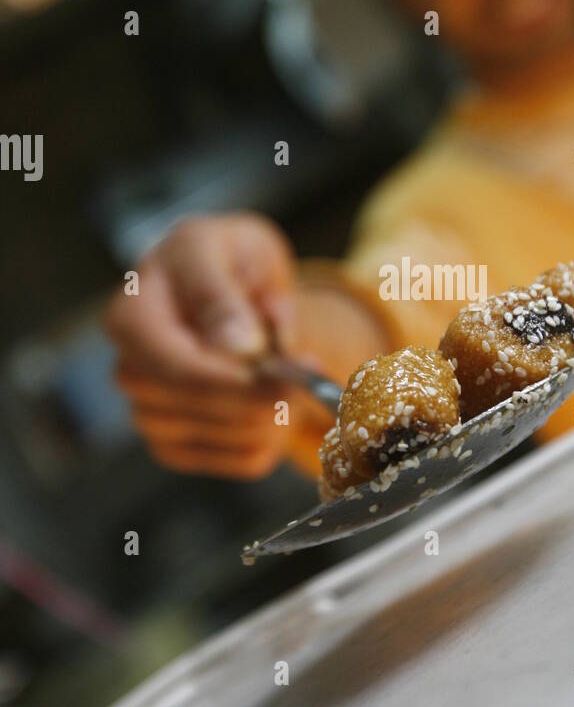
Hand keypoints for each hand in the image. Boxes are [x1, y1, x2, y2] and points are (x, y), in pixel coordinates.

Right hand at [104, 212, 388, 478]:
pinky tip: (276, 397)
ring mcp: (151, 415)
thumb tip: (238, 344)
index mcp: (131, 317)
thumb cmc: (224, 259)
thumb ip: (222, 293)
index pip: (178, 368)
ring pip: (235, 438)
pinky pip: (247, 459)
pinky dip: (279, 434)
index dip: (235, 382)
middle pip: (205, 409)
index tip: (285, 378)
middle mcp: (132, 372)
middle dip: (268, 393)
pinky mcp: (181, 448)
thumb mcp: (224, 246)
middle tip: (309, 365)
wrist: (234, 285)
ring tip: (290, 367)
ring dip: (281, 411)